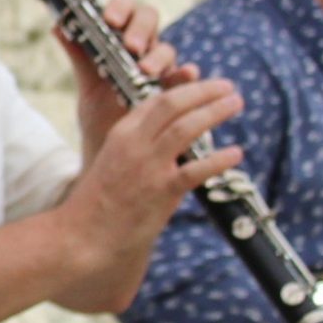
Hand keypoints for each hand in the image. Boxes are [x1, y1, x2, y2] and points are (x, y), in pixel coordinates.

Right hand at [56, 74, 243, 281]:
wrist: (86, 235)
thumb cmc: (102, 202)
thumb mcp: (115, 162)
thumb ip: (142, 146)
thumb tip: (175, 137)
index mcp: (122, 133)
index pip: (157, 100)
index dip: (186, 89)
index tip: (207, 86)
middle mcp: (135, 144)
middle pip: (173, 104)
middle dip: (204, 91)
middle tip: (229, 86)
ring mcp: (148, 166)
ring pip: (186, 127)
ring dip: (215, 112)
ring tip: (237, 104)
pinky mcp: (161, 191)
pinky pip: (196, 169)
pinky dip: (219, 159)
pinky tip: (236, 153)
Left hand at [59, 0, 181, 157]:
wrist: (112, 154)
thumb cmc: (100, 116)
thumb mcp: (88, 86)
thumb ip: (79, 57)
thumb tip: (57, 26)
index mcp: (119, 41)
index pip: (125, 9)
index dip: (121, 8)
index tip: (110, 20)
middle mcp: (143, 50)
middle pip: (149, 20)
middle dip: (140, 29)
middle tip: (130, 46)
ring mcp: (162, 70)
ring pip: (166, 48)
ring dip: (158, 55)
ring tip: (145, 70)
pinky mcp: (176, 92)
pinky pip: (186, 79)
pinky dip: (186, 74)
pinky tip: (187, 74)